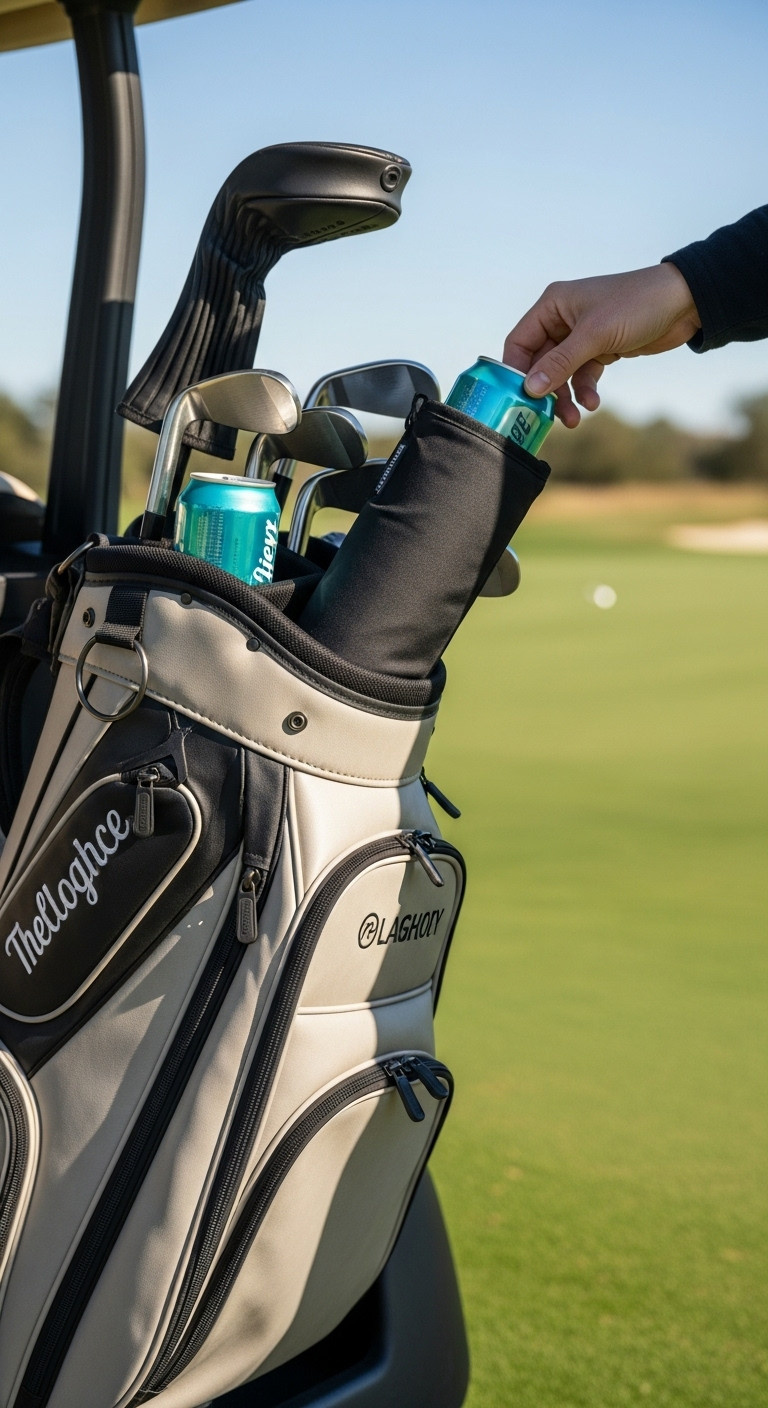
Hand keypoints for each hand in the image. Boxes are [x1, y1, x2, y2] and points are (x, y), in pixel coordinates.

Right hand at [503, 264, 701, 427]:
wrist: (684, 302)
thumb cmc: (636, 305)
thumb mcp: (595, 336)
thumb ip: (560, 363)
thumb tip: (530, 389)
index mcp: (552, 305)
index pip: (519, 342)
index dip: (515, 372)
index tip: (517, 399)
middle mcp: (562, 319)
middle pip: (540, 364)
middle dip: (546, 391)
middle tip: (548, 417)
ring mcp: (581, 336)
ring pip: (561, 374)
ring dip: (565, 397)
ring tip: (574, 418)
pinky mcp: (600, 349)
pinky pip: (582, 375)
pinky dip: (585, 390)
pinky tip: (593, 402)